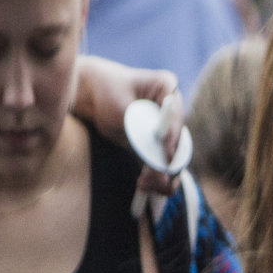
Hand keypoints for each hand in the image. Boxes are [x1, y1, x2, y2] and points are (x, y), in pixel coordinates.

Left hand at [72, 56, 184, 202]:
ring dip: (163, 176)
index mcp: (167, 88)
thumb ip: (141, 132)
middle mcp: (172, 110)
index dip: (172, 138)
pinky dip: (156, 178)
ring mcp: (167, 129)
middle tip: (157, 179)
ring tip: (146, 185)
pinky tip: (143, 185)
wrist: (93, 95)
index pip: (176, 117)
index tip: (165, 157)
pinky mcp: (157, 144)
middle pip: (180, 141)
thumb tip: (158, 158)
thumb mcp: (122, 110)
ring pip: (174, 158)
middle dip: (169, 164)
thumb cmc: (106, 92)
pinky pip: (162, 165)